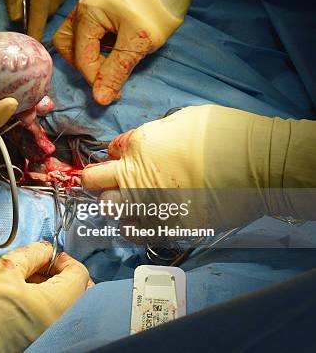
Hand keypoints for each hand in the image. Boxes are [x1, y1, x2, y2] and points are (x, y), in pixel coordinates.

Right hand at [0, 241, 92, 352]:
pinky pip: (61, 317)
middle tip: (41, 269)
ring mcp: (58, 332)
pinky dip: (51, 304)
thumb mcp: (5, 270)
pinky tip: (29, 300)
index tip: (46, 257)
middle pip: (81, 289)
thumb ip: (31, 253)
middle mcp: (66, 320)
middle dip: (64, 274)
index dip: (62, 259)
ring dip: (56, 288)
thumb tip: (44, 249)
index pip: (79, 272)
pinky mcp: (49, 339)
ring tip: (30, 284)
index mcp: (60, 301)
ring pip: (71, 303)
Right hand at [53, 0, 276, 104]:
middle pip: (68, 45)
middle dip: (84, 65)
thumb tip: (99, 100)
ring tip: (112, 62)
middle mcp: (82, 7)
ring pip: (78, 36)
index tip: (116, 93)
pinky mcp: (104, 2)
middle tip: (107, 76)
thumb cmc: (157, 4)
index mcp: (86, 14)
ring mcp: (92, 3)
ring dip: (90, 54)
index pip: (82, 57)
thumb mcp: (138, 41)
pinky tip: (119, 46)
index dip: (97, 79)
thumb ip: (116, 71)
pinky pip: (91, 28)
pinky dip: (99, 43)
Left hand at [80, 105, 315, 239]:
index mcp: (137, 147)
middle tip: (109, 186)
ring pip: (112, 213)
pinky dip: (136, 228)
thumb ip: (149, 134)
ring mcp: (149, 205)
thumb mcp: (181, 120)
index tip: (117, 164)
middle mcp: (135, 177)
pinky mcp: (168, 227)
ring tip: (130, 206)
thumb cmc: (224, 135)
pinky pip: (137, 234)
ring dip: (117, 208)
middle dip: (98, 185)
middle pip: (95, 186)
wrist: (258, 164)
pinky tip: (143, 222)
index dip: (110, 161)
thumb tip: (131, 145)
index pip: (104, 158)